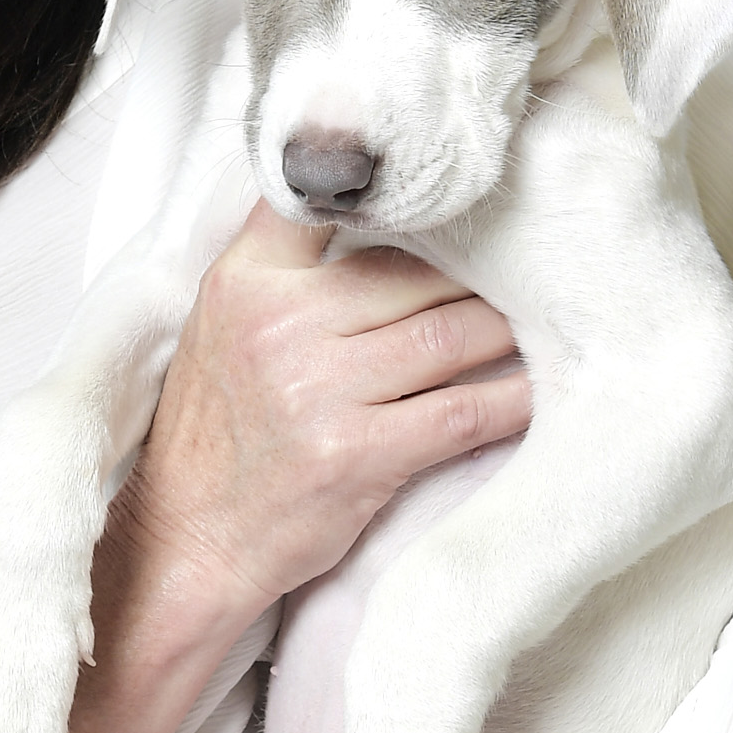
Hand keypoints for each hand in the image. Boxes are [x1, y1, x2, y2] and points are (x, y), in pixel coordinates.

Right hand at [65, 206, 526, 732]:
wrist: (188, 542)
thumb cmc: (219, 433)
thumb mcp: (224, 323)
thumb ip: (285, 262)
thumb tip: (391, 210)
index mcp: (246, 280)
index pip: (327, 199)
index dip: (402, 191)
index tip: (463, 190)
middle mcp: (281, 325)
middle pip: (418, 270)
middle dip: (480, 275)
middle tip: (533, 271)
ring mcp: (319, 392)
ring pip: (452, 335)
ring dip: (507, 333)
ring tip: (543, 325)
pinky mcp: (359, 455)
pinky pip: (465, 412)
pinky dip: (512, 401)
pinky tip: (537, 393)